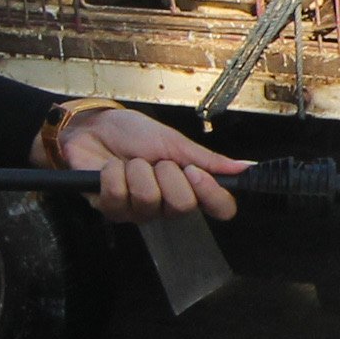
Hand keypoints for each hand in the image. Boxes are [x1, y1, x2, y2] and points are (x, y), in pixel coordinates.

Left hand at [45, 103, 245, 223]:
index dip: (212, 194)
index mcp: (190, 188)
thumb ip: (208, 160)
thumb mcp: (174, 141)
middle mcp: (168, 205)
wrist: (93, 127)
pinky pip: (119, 195)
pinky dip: (114, 173)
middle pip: (183, 205)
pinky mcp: (111, 210)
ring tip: (130, 161)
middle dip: (167, 173)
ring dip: (138, 170)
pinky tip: (110, 167)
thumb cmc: (132, 133)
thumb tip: (246, 167)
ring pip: (149, 199)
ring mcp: (139, 211)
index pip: (220, 208)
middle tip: (155, 161)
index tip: (195, 171)